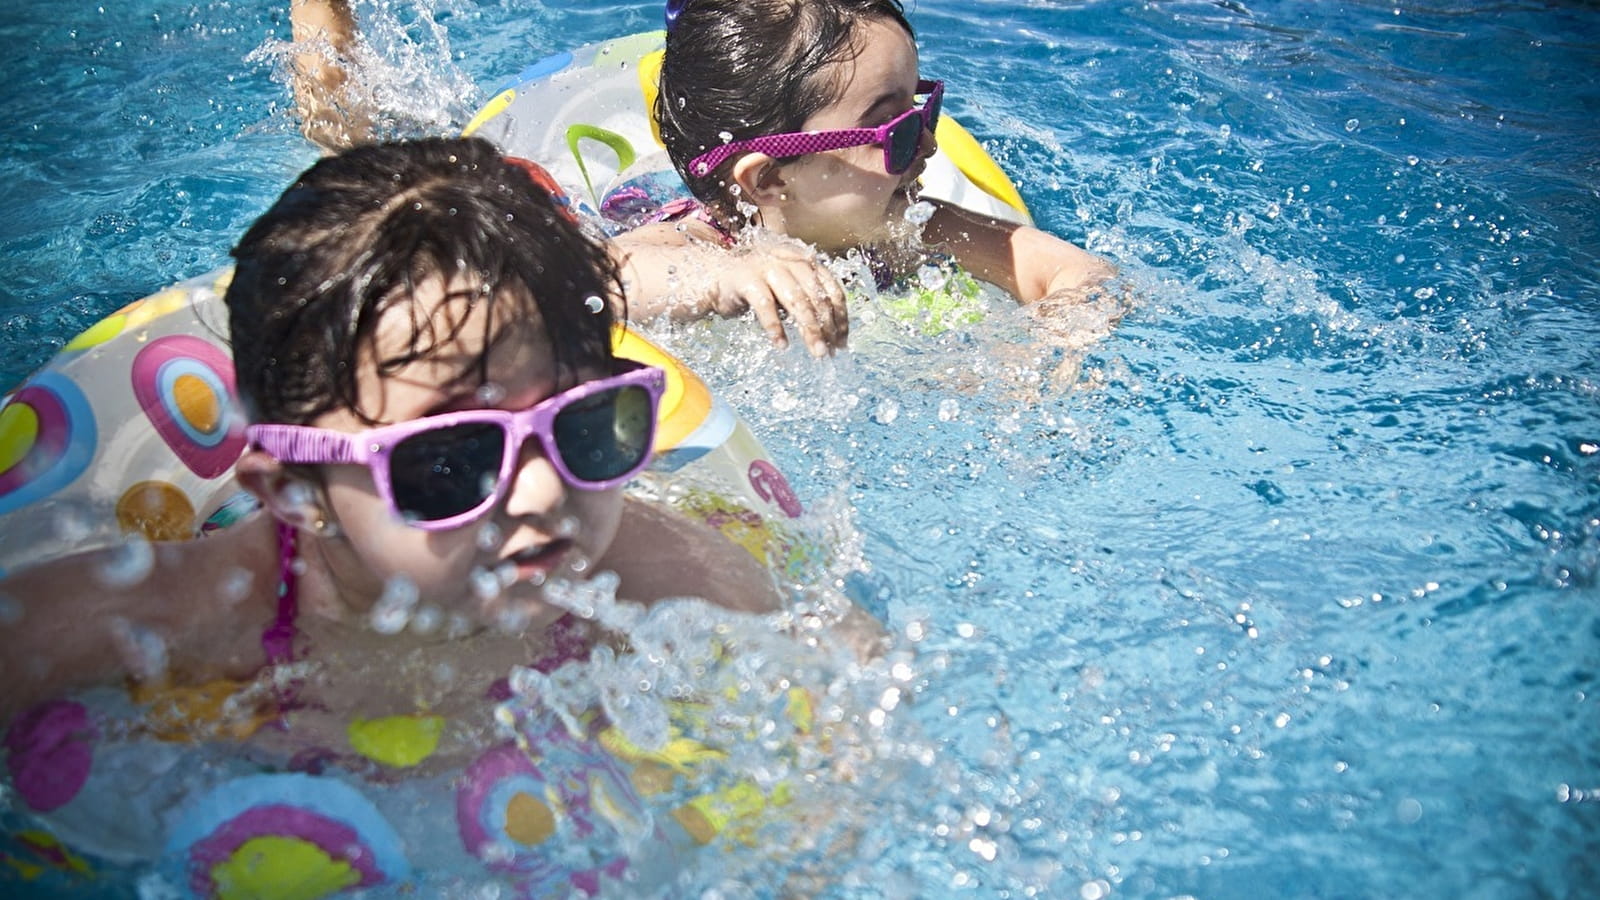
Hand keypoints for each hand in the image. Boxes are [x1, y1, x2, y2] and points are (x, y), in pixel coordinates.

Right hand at [704, 243, 848, 356]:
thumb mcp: (788, 290)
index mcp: (805, 262)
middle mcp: (790, 261)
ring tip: (817, 353)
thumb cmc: (757, 286)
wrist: (716, 275)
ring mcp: (769, 268)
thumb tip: (832, 333)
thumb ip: (808, 302)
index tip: (842, 342)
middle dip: (828, 328)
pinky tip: (781, 345)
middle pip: (818, 298)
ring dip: (810, 330)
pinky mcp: (747, 280)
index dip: (841, 318)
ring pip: (798, 301)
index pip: (833, 290)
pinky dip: (775, 328)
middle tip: (831, 353)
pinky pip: (766, 306)